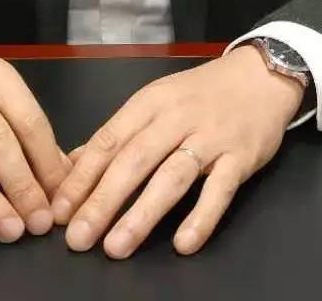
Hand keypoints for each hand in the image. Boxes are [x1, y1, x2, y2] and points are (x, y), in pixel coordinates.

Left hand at [51, 45, 303, 258]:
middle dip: (102, 201)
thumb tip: (72, 165)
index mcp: (149, 103)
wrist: (261, 75)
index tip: (60, 210)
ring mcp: (210, 137)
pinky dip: (201, 216)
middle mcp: (176, 118)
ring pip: (171, 176)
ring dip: (142, 213)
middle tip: (78, 237)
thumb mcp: (156, 101)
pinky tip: (183, 244)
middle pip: (134, 161)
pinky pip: (220, 189)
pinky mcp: (240, 156)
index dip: (82, 177)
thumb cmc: (201, 94)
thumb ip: (118, 134)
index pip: (108, 140)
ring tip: (116, 246)